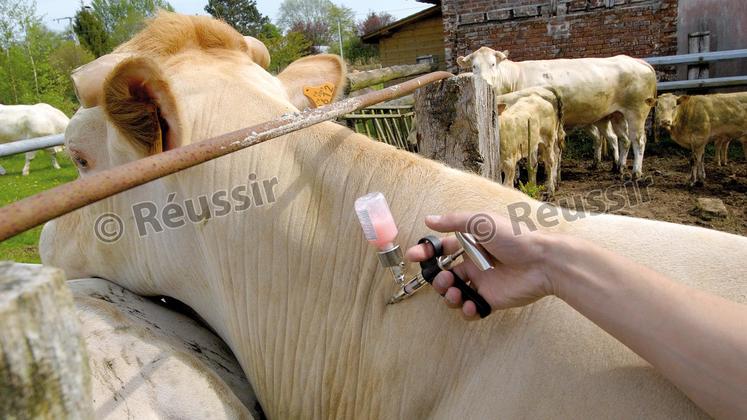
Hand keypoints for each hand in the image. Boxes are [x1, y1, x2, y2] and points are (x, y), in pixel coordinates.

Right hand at [405, 212, 553, 318]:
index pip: (441, 250)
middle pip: (444, 275)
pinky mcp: (491, 300)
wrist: (542, 261)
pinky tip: (472, 304)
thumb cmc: (514, 237)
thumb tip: (429, 220)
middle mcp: (473, 264)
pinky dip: (466, 310)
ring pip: (454, 294)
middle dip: (436, 280)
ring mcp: (482, 283)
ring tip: (455, 293)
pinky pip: (471, 309)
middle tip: (443, 280)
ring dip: (448, 296)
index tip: (414, 256)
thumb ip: (454, 222)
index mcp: (470, 244)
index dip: (426, 254)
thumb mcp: (482, 222)